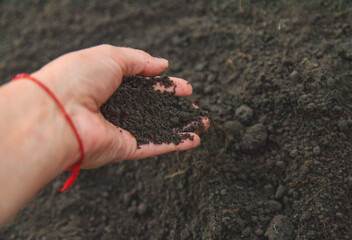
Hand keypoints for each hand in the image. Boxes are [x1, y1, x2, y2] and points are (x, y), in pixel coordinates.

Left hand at [32, 44, 208, 168]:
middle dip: (176, 108)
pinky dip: (174, 144)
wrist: (56, 113)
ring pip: (157, 128)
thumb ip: (139, 60)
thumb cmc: (77, 78)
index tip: (185, 88)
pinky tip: (193, 141)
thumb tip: (163, 65)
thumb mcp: (110, 56)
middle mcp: (115, 107)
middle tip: (195, 107)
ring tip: (202, 123)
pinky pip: (153, 145)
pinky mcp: (123, 148)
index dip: (166, 86)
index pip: (144, 86)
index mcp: (109, 84)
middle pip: (153, 108)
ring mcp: (120, 129)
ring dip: (181, 127)